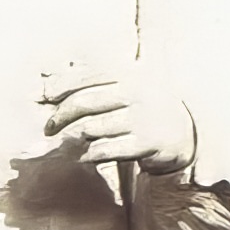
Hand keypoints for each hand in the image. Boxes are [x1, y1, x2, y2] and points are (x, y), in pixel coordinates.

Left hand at [39, 65, 195, 174]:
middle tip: (48, 128)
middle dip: (61, 115)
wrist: (185, 132)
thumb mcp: (126, 85)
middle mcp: (137, 92)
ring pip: (94, 127)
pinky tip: (85, 156)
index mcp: (130, 73)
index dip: (62, 85)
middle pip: (86, 102)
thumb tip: (47, 78)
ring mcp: (143, 118)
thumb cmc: (144, 107)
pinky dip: (92, 153)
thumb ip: (92, 80)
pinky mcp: (147, 143)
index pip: (88, 76)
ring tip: (68, 141)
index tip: (44, 96)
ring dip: (76, 136)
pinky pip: (109, 149)